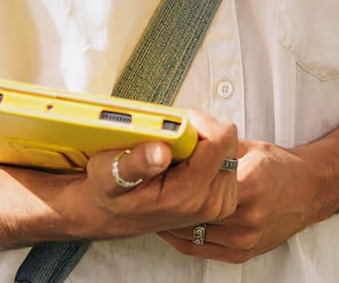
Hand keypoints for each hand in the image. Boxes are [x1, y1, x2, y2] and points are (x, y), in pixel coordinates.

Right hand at [63, 110, 239, 240]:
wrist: (110, 216)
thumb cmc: (110, 193)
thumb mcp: (109, 174)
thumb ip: (136, 163)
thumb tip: (160, 152)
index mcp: (187, 195)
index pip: (220, 140)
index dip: (200, 121)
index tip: (177, 123)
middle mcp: (209, 203)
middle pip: (228, 143)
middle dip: (202, 131)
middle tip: (174, 138)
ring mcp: (217, 204)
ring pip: (229, 150)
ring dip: (206, 142)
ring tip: (177, 150)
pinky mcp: (220, 200)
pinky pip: (226, 161)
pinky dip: (209, 153)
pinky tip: (186, 160)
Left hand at [157, 138, 317, 262]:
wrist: (310, 190)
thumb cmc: (281, 168)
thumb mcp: (248, 148)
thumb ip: (216, 148)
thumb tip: (187, 138)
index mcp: (249, 185)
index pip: (201, 186)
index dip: (177, 180)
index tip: (160, 174)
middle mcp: (248, 217)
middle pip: (194, 212)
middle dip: (171, 203)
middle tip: (150, 192)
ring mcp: (246, 239)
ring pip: (195, 234)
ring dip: (174, 222)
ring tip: (157, 207)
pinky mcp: (243, 252)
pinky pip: (202, 250)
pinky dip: (184, 239)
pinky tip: (172, 227)